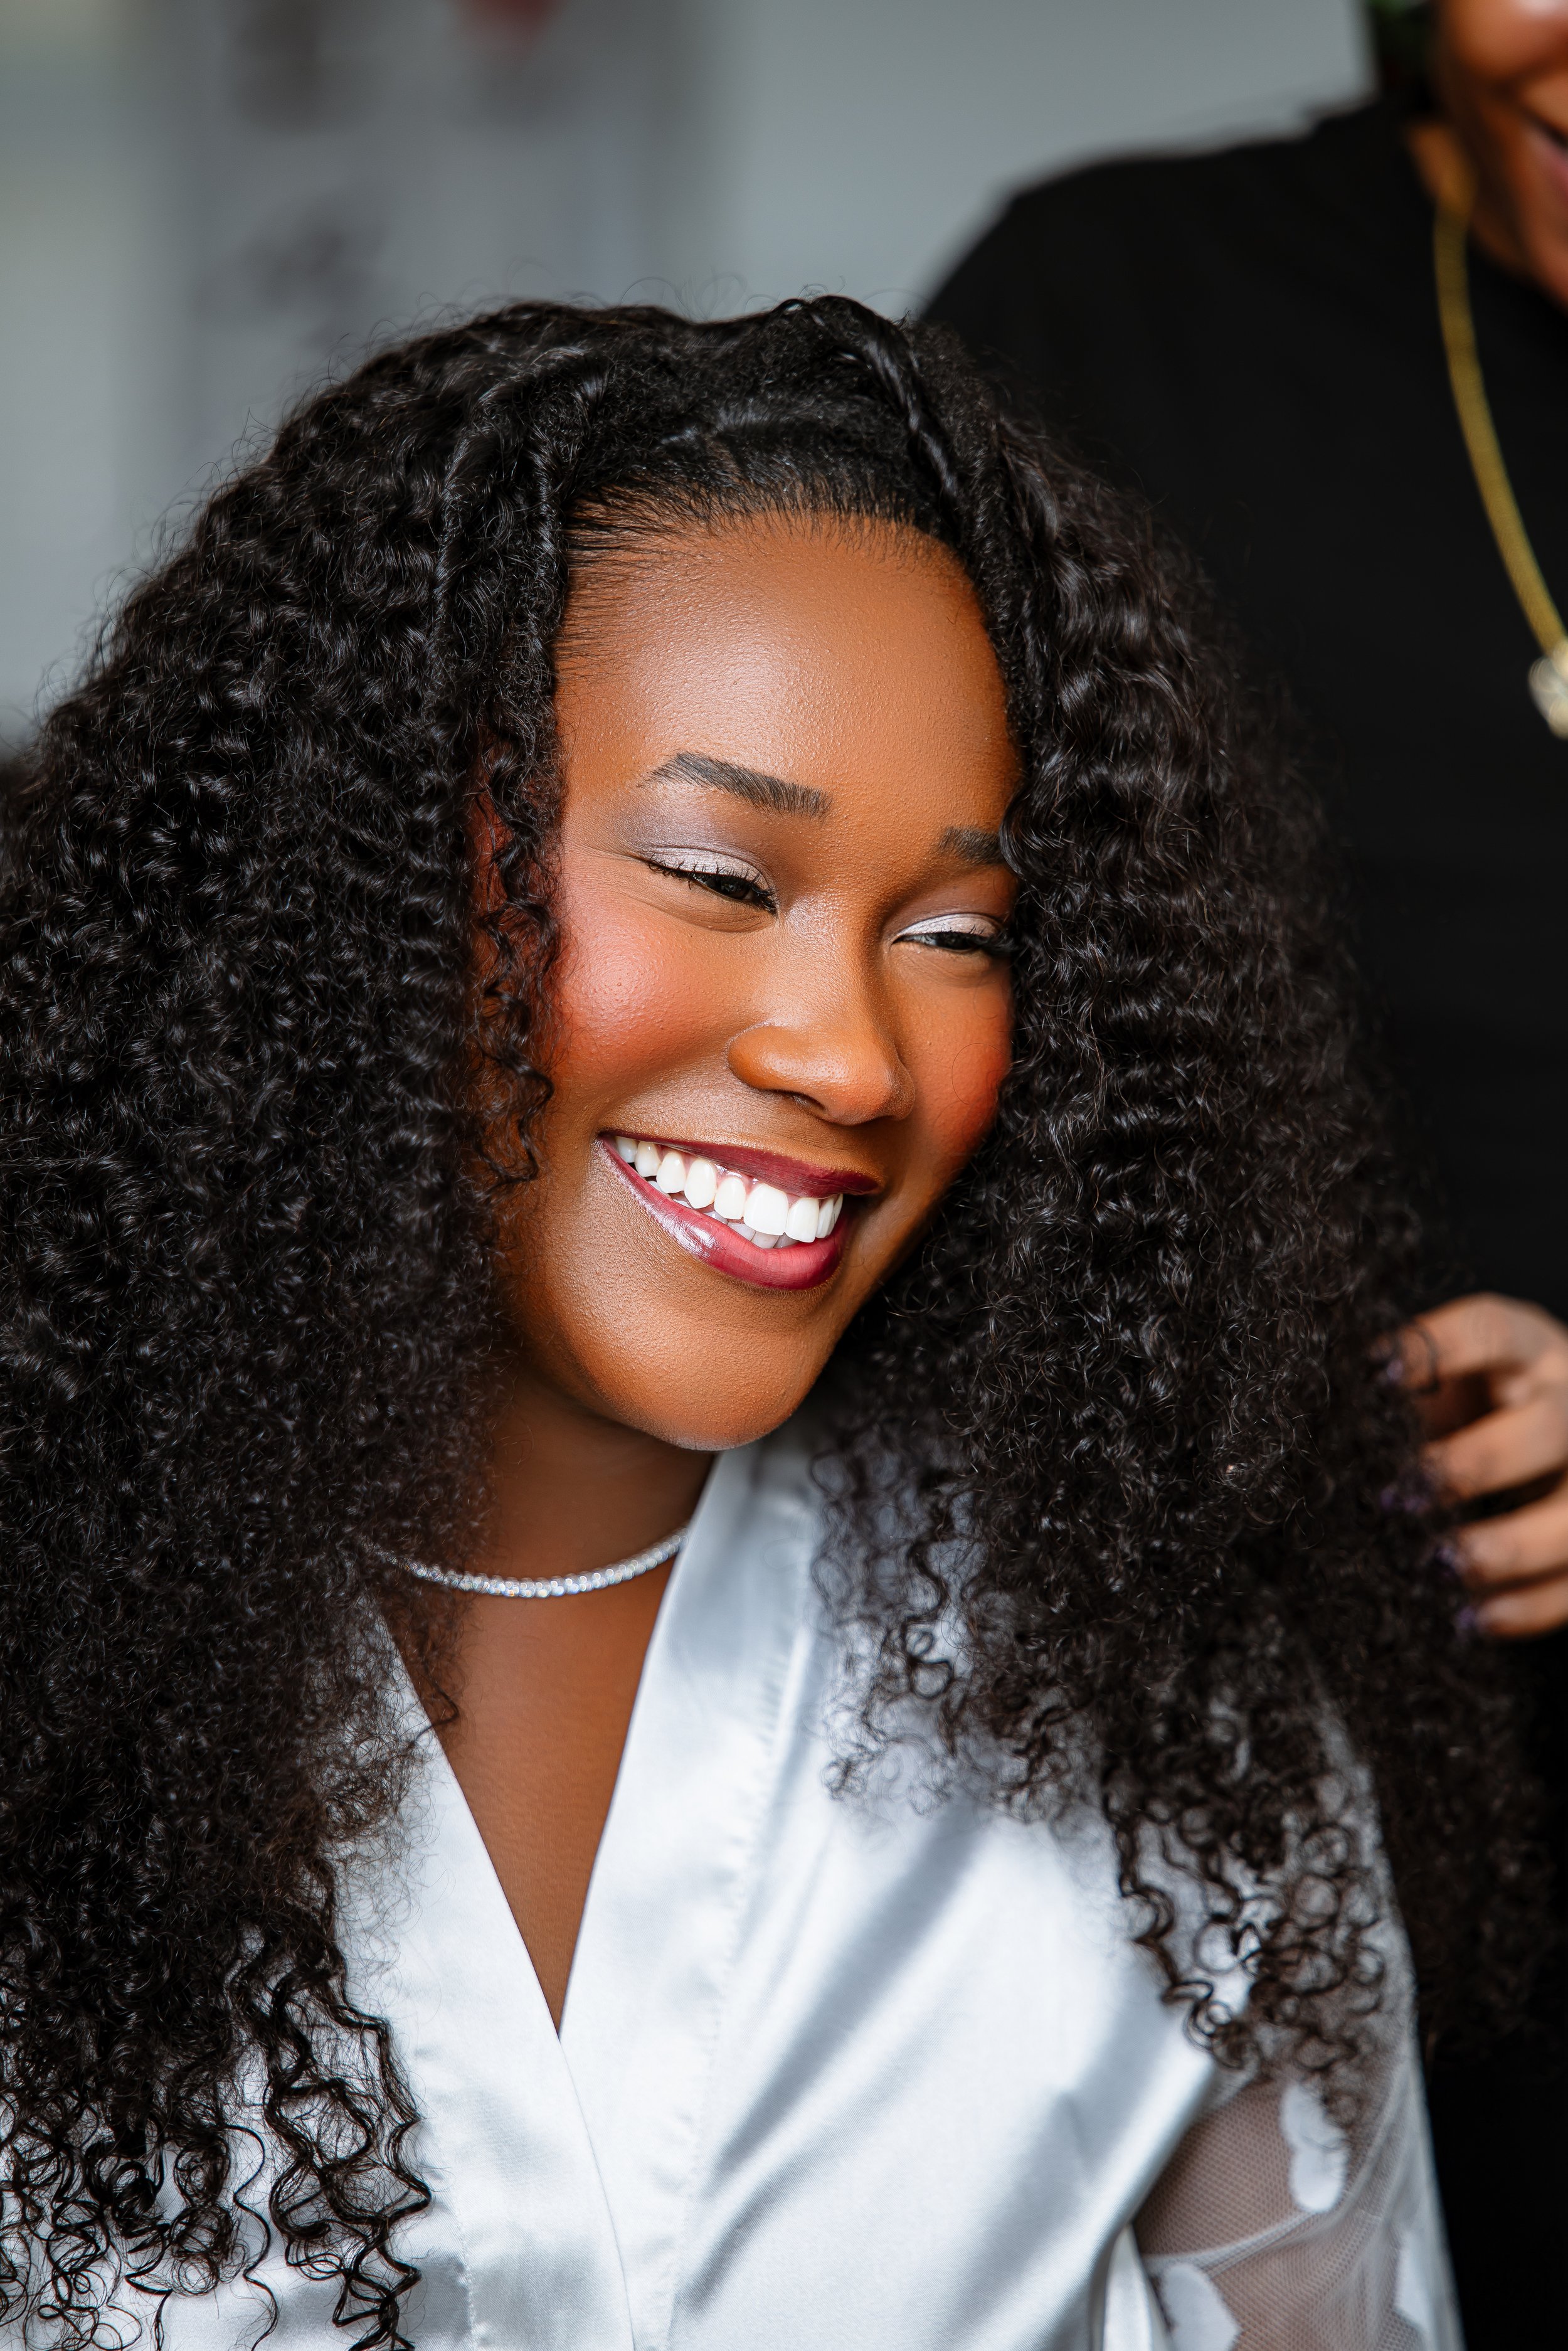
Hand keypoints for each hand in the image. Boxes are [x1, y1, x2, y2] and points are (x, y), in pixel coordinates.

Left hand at [1402, 1293, 1567, 1637]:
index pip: (1488, 1331)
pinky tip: (1468, 1619)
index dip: (1434, 1350)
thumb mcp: (1439, 1386)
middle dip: (1474, 1465)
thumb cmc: (1464, 1408)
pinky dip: (1525, 1607)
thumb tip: (1320, 1416)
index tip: (1372, 1377)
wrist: (1528, 1438)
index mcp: (1526, 1348)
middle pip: (1545, 1429)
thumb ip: (1395, 1393)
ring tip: (1439, 1565)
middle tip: (1403, 1496)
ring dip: (1507, 1546)